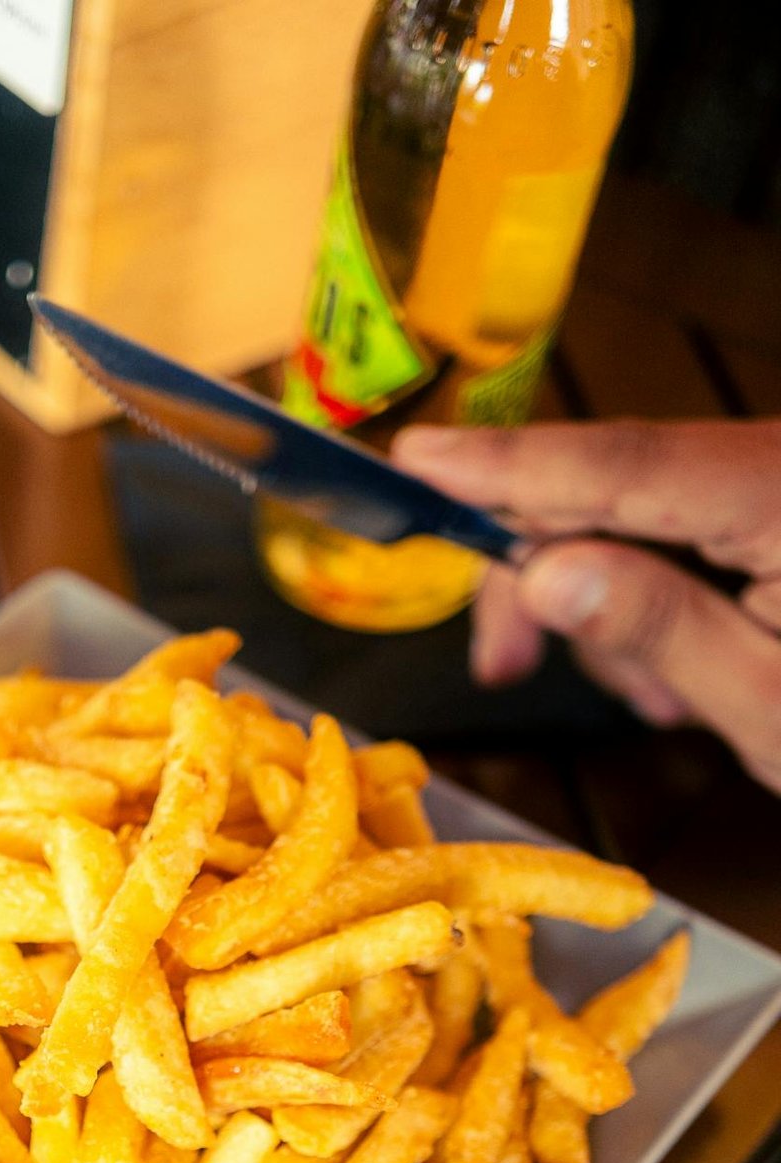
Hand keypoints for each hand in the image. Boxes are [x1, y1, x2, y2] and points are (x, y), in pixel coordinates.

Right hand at [393, 419, 780, 793]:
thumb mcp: (763, 703)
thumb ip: (654, 626)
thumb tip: (545, 567)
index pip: (624, 465)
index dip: (511, 465)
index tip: (419, 458)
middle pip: (622, 485)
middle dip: (549, 570)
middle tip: (502, 664)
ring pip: (648, 513)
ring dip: (611, 599)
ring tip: (658, 700)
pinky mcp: (780, 505)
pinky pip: (693, 526)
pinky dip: (661, 591)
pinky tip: (685, 669)